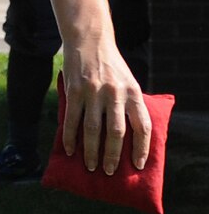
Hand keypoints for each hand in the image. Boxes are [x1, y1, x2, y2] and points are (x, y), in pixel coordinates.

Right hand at [58, 40, 151, 174]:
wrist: (89, 41)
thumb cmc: (110, 66)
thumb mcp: (128, 81)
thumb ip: (129, 104)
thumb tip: (129, 135)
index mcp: (133, 93)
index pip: (142, 126)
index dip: (142, 148)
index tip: (138, 165)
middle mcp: (115, 94)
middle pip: (116, 132)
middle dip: (113, 155)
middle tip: (109, 172)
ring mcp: (94, 92)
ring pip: (93, 129)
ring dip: (91, 151)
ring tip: (91, 166)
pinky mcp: (75, 91)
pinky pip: (72, 119)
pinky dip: (70, 137)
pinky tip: (70, 150)